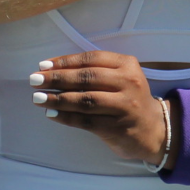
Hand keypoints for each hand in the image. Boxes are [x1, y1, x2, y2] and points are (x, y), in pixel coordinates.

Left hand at [30, 51, 174, 167]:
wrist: (154, 130)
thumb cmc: (128, 99)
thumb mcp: (120, 78)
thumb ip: (94, 72)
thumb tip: (52, 70)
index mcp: (127, 65)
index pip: (91, 59)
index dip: (65, 61)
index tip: (43, 65)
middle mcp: (128, 83)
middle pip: (86, 78)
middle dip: (56, 78)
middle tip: (34, 80)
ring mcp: (125, 106)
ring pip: (85, 100)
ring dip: (57, 98)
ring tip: (38, 98)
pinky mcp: (118, 127)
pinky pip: (86, 121)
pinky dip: (66, 117)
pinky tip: (51, 113)